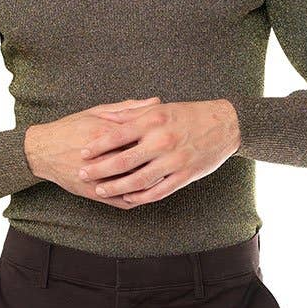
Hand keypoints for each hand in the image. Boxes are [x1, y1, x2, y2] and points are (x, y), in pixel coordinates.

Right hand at [24, 97, 163, 207]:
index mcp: (107, 134)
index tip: (178, 138)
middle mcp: (104, 157)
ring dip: (152, 184)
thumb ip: (129, 108)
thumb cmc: (71, 127)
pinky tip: (147, 194)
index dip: (163, 140)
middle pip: (141, 163)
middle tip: (177, 161)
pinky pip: (121, 201)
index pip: (143, 138)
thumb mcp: (98, 112)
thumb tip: (156, 101)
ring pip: (134, 186)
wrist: (42, 150)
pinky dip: (137, 199)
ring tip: (167, 178)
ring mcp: (98, 178)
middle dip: (161, 163)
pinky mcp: (93, 193)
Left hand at [76, 99, 241, 205]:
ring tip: (100, 190)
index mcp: (153, 121)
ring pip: (138, 180)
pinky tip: (128, 199)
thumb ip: (132, 114)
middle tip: (83, 174)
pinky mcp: (185, 176)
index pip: (117, 136)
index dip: (96, 146)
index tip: (81, 154)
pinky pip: (158, 191)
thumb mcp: (159, 108)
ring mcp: (174, 161)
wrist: (224, 125)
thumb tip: (107, 120)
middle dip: (99, 170)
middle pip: (123, 161)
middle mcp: (162, 141)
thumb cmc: (188, 114)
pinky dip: (141, 197)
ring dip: (116, 188)